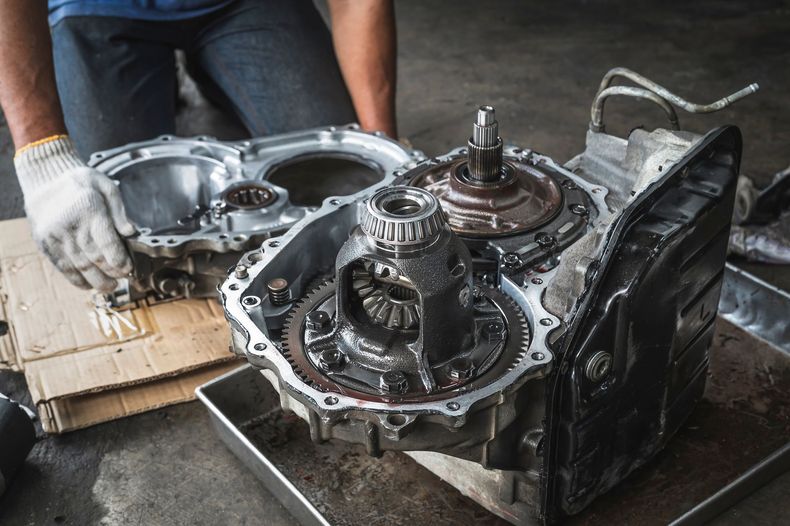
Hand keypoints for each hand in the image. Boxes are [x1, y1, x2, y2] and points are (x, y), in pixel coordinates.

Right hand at [14, 136, 135, 291]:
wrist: (45, 178)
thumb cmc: (80, 183)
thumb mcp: (106, 186)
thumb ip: (120, 210)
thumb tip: (132, 232)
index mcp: (88, 208)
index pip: (107, 242)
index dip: (119, 260)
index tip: (129, 268)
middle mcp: (70, 224)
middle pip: (95, 257)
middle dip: (112, 272)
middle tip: (123, 278)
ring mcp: (55, 236)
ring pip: (80, 266)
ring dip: (97, 280)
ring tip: (110, 286)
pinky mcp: (45, 244)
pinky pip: (63, 267)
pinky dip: (77, 279)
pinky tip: (89, 284)